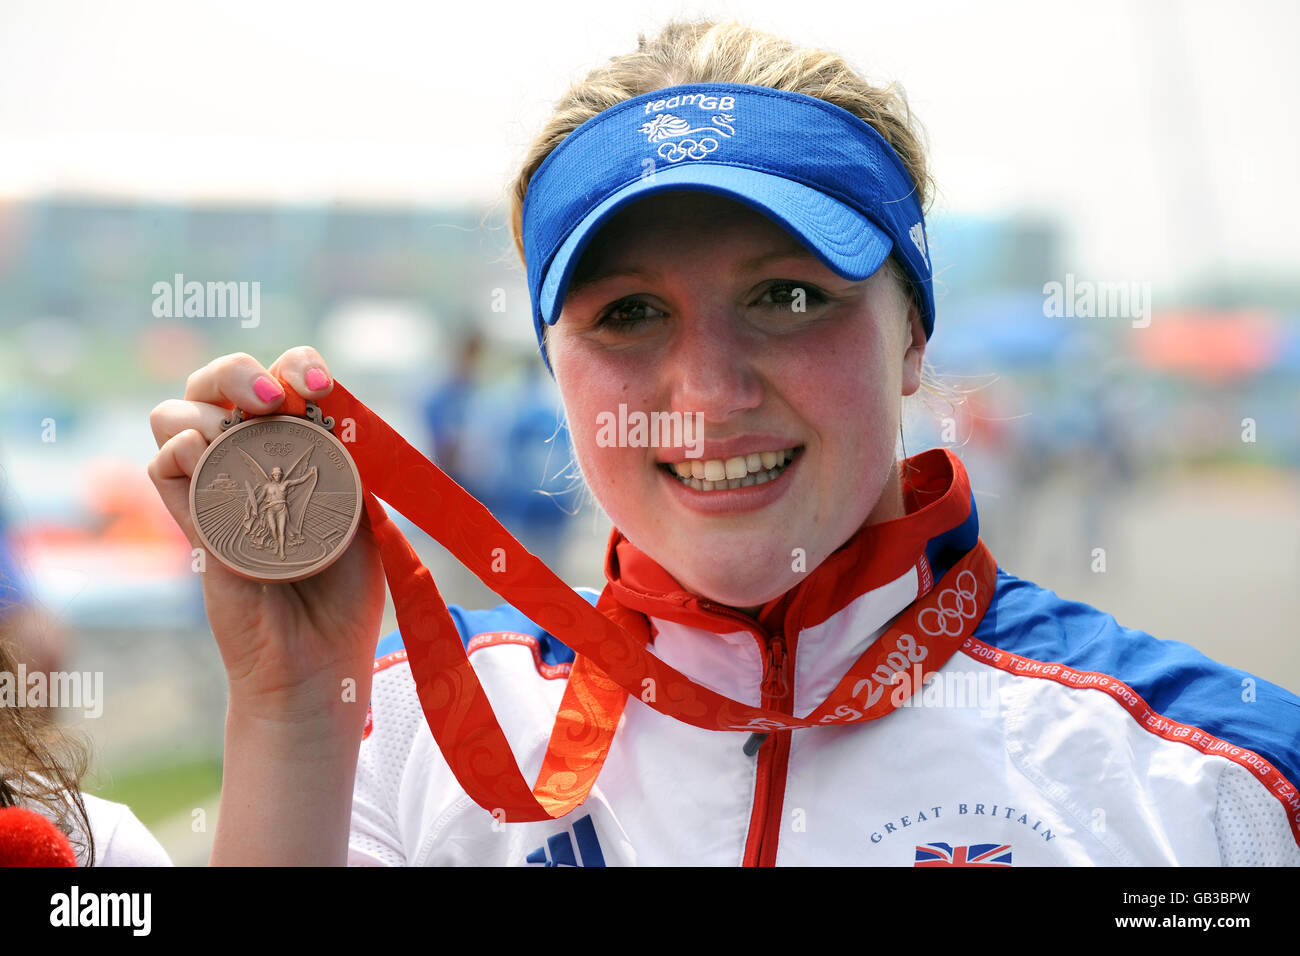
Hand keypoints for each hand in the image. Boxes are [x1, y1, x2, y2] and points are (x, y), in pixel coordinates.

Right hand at [148, 347, 384, 715]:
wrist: (319, 659)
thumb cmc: (347, 589)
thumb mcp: (363, 513)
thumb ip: (347, 463)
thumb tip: (328, 410)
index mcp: (297, 445)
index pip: (282, 379)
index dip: (296, 366)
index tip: (320, 387)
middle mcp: (250, 457)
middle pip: (215, 381)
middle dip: (237, 372)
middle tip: (273, 400)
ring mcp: (216, 486)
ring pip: (175, 414)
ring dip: (207, 409)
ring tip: (248, 437)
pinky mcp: (191, 522)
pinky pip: (163, 466)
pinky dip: (182, 451)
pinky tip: (213, 460)